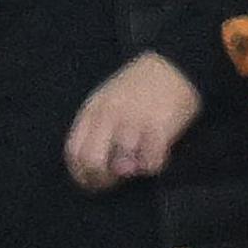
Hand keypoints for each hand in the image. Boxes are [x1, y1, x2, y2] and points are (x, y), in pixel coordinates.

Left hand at [64, 50, 199, 192]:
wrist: (174, 65)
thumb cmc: (138, 87)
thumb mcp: (106, 100)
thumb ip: (96, 127)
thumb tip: (92, 165)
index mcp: (93, 110)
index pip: (74, 153)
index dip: (80, 175)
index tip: (92, 182)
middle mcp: (109, 116)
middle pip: (93, 163)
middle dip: (102, 179)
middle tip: (116, 179)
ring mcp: (134, 122)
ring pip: (122, 166)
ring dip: (130, 170)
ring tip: (139, 160)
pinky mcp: (159, 129)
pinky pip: (150, 164)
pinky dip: (152, 166)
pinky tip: (155, 155)